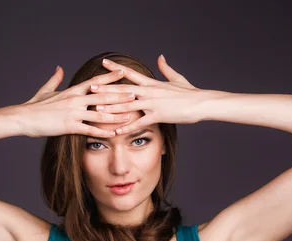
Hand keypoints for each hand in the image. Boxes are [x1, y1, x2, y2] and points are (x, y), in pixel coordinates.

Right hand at [1, 67, 136, 137]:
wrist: (22, 118)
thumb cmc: (34, 106)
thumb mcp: (45, 90)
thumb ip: (55, 79)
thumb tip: (60, 68)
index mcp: (72, 91)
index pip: (95, 82)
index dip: (110, 77)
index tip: (123, 72)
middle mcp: (75, 100)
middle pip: (102, 96)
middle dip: (120, 95)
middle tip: (136, 94)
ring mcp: (73, 113)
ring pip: (100, 114)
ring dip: (117, 115)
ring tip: (131, 115)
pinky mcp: (69, 126)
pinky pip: (90, 130)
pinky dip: (103, 132)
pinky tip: (114, 135)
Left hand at [90, 55, 220, 133]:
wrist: (201, 102)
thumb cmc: (190, 93)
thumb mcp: (176, 78)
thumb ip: (165, 68)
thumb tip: (160, 57)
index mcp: (152, 83)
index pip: (130, 73)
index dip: (116, 68)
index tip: (104, 63)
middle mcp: (149, 92)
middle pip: (123, 89)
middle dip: (106, 88)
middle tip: (91, 87)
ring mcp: (152, 104)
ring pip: (128, 106)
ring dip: (111, 108)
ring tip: (96, 110)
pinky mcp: (158, 115)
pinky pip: (139, 123)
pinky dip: (127, 127)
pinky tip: (116, 131)